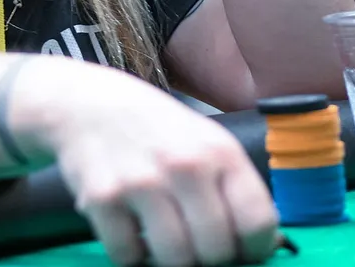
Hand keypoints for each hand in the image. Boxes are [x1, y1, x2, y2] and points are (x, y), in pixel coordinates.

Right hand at [13, 60, 278, 266]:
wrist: (87, 103)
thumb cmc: (156, 129)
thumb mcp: (206, 142)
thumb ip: (235, 188)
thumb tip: (267, 246)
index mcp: (220, 151)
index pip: (258, 223)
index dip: (254, 248)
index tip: (241, 250)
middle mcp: (185, 165)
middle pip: (216, 252)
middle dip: (209, 258)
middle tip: (196, 243)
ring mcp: (142, 182)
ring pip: (176, 261)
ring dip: (171, 259)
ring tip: (164, 236)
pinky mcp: (102, 199)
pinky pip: (128, 257)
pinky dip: (131, 253)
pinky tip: (131, 228)